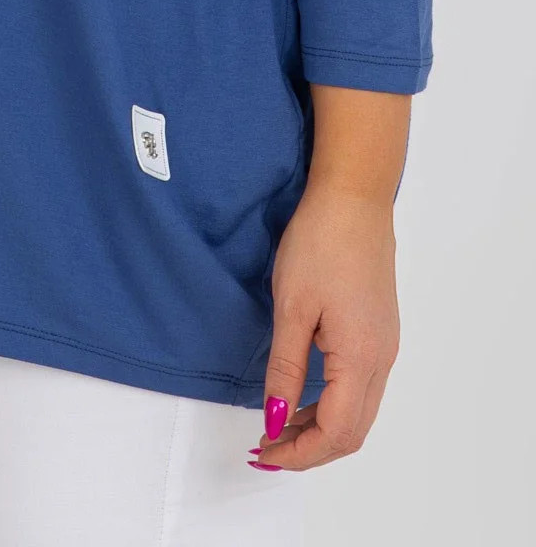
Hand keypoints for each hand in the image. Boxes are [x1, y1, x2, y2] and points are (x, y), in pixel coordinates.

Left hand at [254, 178, 400, 469]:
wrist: (353, 199)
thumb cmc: (319, 244)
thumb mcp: (292, 308)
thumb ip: (285, 368)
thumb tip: (277, 418)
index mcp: (361, 359)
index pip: (336, 432)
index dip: (299, 451)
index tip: (263, 451)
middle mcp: (382, 360)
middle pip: (352, 431)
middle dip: (310, 448)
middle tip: (267, 446)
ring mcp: (385, 346)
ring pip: (358, 411)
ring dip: (321, 426)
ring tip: (279, 422)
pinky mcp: (380, 331)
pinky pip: (361, 387)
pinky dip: (332, 402)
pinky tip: (303, 392)